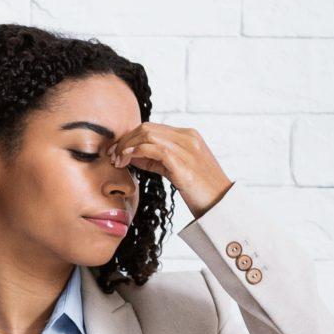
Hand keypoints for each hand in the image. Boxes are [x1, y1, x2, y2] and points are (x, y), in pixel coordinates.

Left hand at [105, 123, 232, 220]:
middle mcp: (188, 137)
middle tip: (111, 156)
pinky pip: (154, 148)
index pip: (152, 128)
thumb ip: (158, 160)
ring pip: (148, 135)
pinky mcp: (183, 163)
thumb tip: (133, 156)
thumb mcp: (177, 170)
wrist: (222, 205)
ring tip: (117, 160)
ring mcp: (187, 148)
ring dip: (127, 146)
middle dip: (125, 140)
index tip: (116, 151)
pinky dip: (136, 151)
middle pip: (147, 128)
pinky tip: (126, 160)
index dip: (130, 138)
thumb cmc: (200, 191)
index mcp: (188, 136)